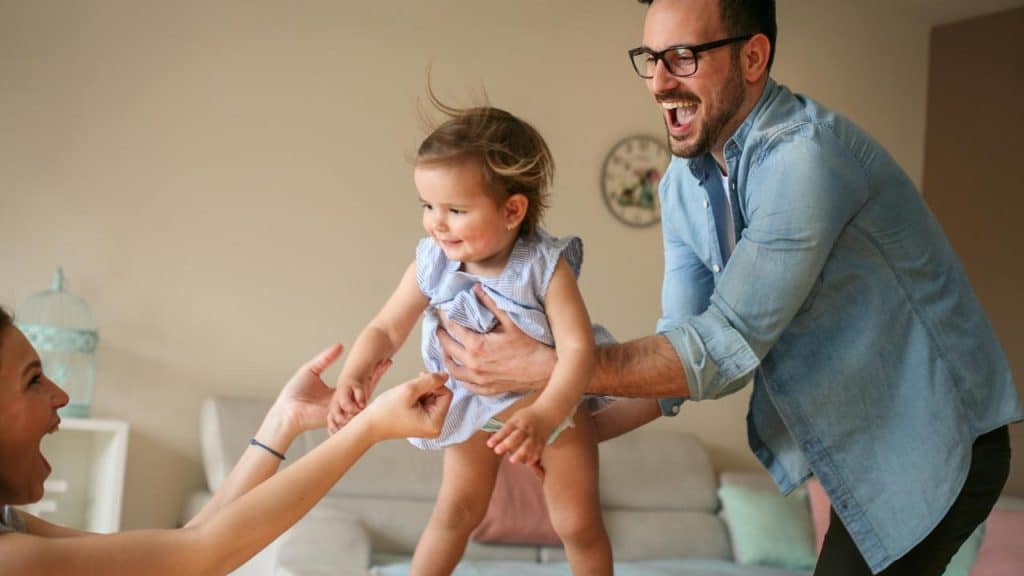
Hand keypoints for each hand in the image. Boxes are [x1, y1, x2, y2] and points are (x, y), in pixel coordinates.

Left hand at [268, 345, 390, 437]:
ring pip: (364, 395)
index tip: (377, 357)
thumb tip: (340, 345)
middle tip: (387, 359)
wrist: (286, 411)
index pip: (357, 380)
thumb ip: (326, 359)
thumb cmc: (294, 392)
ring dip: (374, 380)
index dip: (366, 370)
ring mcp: (344, 408)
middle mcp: (343, 400)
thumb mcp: (312, 370)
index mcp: (337, 391)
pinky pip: (357, 405)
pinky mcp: (341, 415)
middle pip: (364, 386)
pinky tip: (375, 379)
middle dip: (376, 373)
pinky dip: (366, 394)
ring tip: (384, 364)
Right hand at [361, 372, 452, 440]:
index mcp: (435, 424)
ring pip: (433, 398)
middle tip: (410, 390)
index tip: (419, 382)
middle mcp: (435, 427)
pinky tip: (406, 400)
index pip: (447, 394)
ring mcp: (429, 426)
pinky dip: (418, 398)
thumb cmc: (386, 411)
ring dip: (421, 392)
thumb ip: (430, 380)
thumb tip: (446, 375)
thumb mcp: (409, 390)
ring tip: (406, 397)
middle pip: (441, 396)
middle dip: (427, 389)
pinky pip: (427, 403)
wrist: (369, 424)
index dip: (434, 384)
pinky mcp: (423, 422)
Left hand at [436, 284, 555, 395]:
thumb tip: (477, 288)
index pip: (453, 329)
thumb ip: (491, 304)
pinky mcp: (486, 389)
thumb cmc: (530, 345)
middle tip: (438, 328)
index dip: (446, 318)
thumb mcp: (511, 321)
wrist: (544, 370)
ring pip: (452, 369)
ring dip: (445, 357)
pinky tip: (458, 370)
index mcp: (477, 346)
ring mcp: (479, 379)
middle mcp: (473, 364)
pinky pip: (465, 384)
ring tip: (444, 348)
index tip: (441, 312)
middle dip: (441, 336)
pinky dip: (458, 376)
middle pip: (448, 348)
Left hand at [486, 407, 555, 471]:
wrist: (546, 413)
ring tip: (512, 460)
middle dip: (506, 444)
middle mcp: (526, 428)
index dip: (497, 437)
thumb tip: (493, 441)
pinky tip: (526, 463)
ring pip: (528, 445)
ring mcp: (534, 436)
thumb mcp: (515, 417)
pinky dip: (532, 457)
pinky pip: (538, 451)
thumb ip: (506, 428)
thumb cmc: (526, 416)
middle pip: (516, 437)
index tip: (489, 444)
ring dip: (520, 453)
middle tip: (497, 451)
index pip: (506, 429)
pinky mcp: (541, 442)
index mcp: (518, 421)